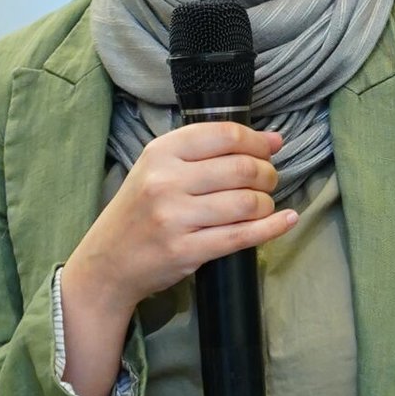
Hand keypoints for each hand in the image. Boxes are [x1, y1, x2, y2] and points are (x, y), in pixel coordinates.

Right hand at [68, 123, 294, 322]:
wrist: (108, 261)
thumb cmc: (140, 210)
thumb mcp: (159, 168)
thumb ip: (210, 150)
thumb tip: (274, 140)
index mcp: (160, 152)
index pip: (225, 134)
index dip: (257, 141)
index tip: (269, 149)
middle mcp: (166, 181)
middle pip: (241, 168)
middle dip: (267, 173)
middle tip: (268, 180)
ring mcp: (174, 218)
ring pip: (246, 203)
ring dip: (266, 202)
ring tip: (264, 204)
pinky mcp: (186, 251)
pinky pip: (242, 236)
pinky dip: (272, 228)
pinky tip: (286, 220)